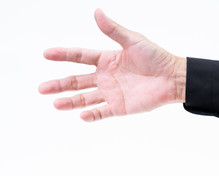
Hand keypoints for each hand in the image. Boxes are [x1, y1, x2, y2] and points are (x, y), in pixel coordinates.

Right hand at [39, 9, 185, 121]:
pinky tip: (81, 116)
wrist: (173, 78)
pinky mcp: (120, 107)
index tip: (46, 54)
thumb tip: (97, 12)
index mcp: (106, 59)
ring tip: (55, 104)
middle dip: (59, 85)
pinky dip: (92, 115)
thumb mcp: (133, 40)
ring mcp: (112, 93)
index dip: (63, 55)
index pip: (80, 57)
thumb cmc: (156, 57)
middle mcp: (106, 77)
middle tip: (42, 88)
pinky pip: (103, 112)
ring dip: (70, 102)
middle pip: (77, 81)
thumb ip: (114, 30)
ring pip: (86, 98)